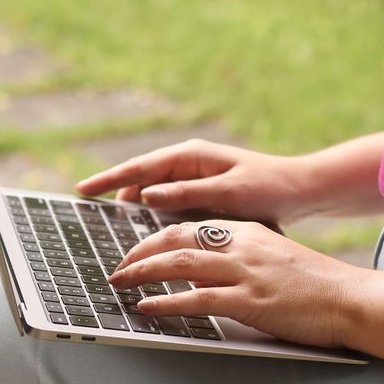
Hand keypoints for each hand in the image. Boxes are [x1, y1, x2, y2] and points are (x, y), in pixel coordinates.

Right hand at [76, 139, 310, 224]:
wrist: (300, 190)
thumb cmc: (268, 189)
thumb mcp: (228, 193)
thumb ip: (188, 193)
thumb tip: (147, 195)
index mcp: (191, 156)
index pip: (139, 167)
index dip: (109, 180)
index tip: (83, 189)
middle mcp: (189, 161)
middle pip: (141, 176)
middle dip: (115, 191)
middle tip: (91, 210)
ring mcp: (195, 174)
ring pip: (153, 188)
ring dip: (134, 203)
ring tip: (114, 224)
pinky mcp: (202, 189)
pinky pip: (168, 198)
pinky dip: (153, 210)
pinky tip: (148, 228)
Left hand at [108, 220, 364, 348]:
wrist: (353, 300)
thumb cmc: (316, 286)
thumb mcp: (272, 262)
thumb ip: (235, 264)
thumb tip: (198, 277)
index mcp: (248, 232)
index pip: (190, 227)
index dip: (157, 238)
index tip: (136, 250)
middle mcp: (243, 245)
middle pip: (176, 238)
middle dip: (139, 251)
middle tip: (118, 266)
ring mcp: (246, 272)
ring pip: (180, 262)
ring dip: (142, 272)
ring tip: (119, 282)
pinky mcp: (251, 301)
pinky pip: (197, 298)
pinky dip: (166, 301)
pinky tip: (147, 307)